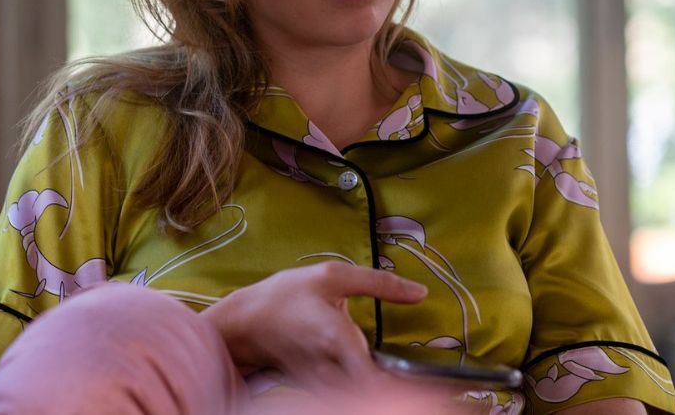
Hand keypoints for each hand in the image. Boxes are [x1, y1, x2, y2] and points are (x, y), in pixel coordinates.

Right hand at [201, 261, 426, 389]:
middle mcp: (331, 368)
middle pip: (371, 395)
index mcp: (339, 340)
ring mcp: (321, 383)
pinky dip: (359, 394)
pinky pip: (342, 398)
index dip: (404, 389)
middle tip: (429, 389)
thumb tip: (420, 292)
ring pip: (356, 399)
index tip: (431, 385)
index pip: (377, 380)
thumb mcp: (331, 276)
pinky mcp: (316, 389)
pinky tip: (371, 384)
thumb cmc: (286, 295)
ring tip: (405, 388)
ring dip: (377, 394)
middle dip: (395, 393)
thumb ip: (378, 284)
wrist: (243, 322)